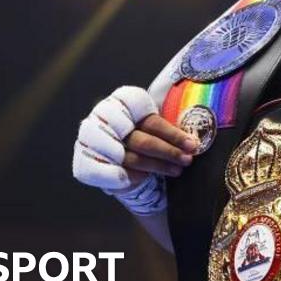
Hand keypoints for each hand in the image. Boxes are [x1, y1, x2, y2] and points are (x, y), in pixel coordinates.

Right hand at [72, 86, 198, 213]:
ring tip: (178, 170)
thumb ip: (166, 125)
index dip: (171, 132)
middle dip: (169, 151)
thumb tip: (194, 139)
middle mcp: (103, 119)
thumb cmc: (141, 133)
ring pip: (133, 158)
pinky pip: (115, 174)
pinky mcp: (87, 163)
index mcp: (121, 101)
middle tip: (189, 159)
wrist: (114, 152)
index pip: (149, 118)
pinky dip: (134, 177)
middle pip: (143, 140)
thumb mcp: (152, 121)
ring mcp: (93, 142)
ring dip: (158, 166)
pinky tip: (148, 179)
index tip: (192, 144)